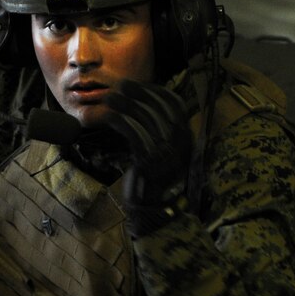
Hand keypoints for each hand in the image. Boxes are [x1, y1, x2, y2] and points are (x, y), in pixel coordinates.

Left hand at [104, 81, 191, 235]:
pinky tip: (108, 116)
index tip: (139, 86)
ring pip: (144, 118)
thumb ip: (160, 133)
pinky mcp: (148, 160)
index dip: (157, 92)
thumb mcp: (162, 153)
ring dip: (125, 104)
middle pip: (159, 107)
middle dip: (139, 93)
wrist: (153, 210)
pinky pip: (133, 133)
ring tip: (109, 98)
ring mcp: (165, 151)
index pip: (175, 105)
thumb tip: (145, 108)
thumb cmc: (153, 181)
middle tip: (121, 85)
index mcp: (185, 137)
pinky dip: (119, 121)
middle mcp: (179, 142)